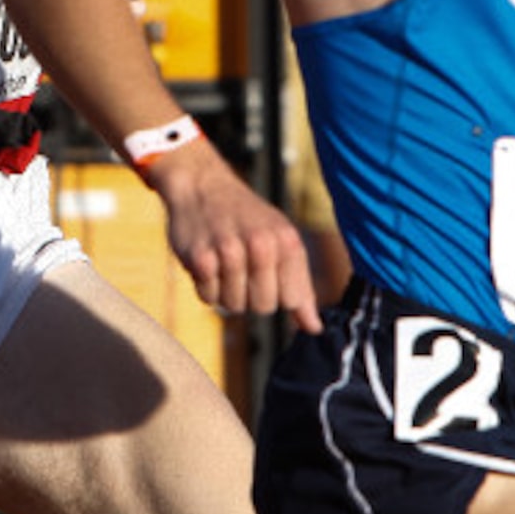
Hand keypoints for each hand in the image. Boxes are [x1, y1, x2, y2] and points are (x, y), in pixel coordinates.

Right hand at [149, 140, 321, 333]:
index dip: (277, 294)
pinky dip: (205, 287)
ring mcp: (229, 250)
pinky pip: (208, 298)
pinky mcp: (200, 257)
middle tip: (241, 269)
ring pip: (234, 306)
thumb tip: (314, 328)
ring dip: (226, 292)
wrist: (202, 185)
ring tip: (223, 263)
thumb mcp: (280, 241)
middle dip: (251, 296)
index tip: (266, 274)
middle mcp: (261, 244)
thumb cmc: (247, 220)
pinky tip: (207, 262)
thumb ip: (299, 286)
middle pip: (263, 306)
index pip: (291, 299)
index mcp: (286, 241)